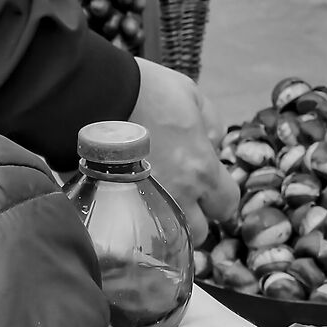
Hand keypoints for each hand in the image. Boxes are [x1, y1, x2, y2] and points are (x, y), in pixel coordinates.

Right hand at [130, 57, 237, 245]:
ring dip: (164, 222)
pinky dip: (133, 219)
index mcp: (201, 169)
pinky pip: (131, 227)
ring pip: (163, 236)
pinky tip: (129, 202)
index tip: (209, 186)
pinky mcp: (114, 205)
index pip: (227, 204)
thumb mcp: (192, 95)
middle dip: (192, 215)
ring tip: (154, 201)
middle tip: (180, 193)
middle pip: (196, 231)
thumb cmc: (149, 90)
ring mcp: (144, 204)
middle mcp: (177, 194)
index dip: (219, 197)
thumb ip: (211, 124)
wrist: (100, 91)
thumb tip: (212, 144)